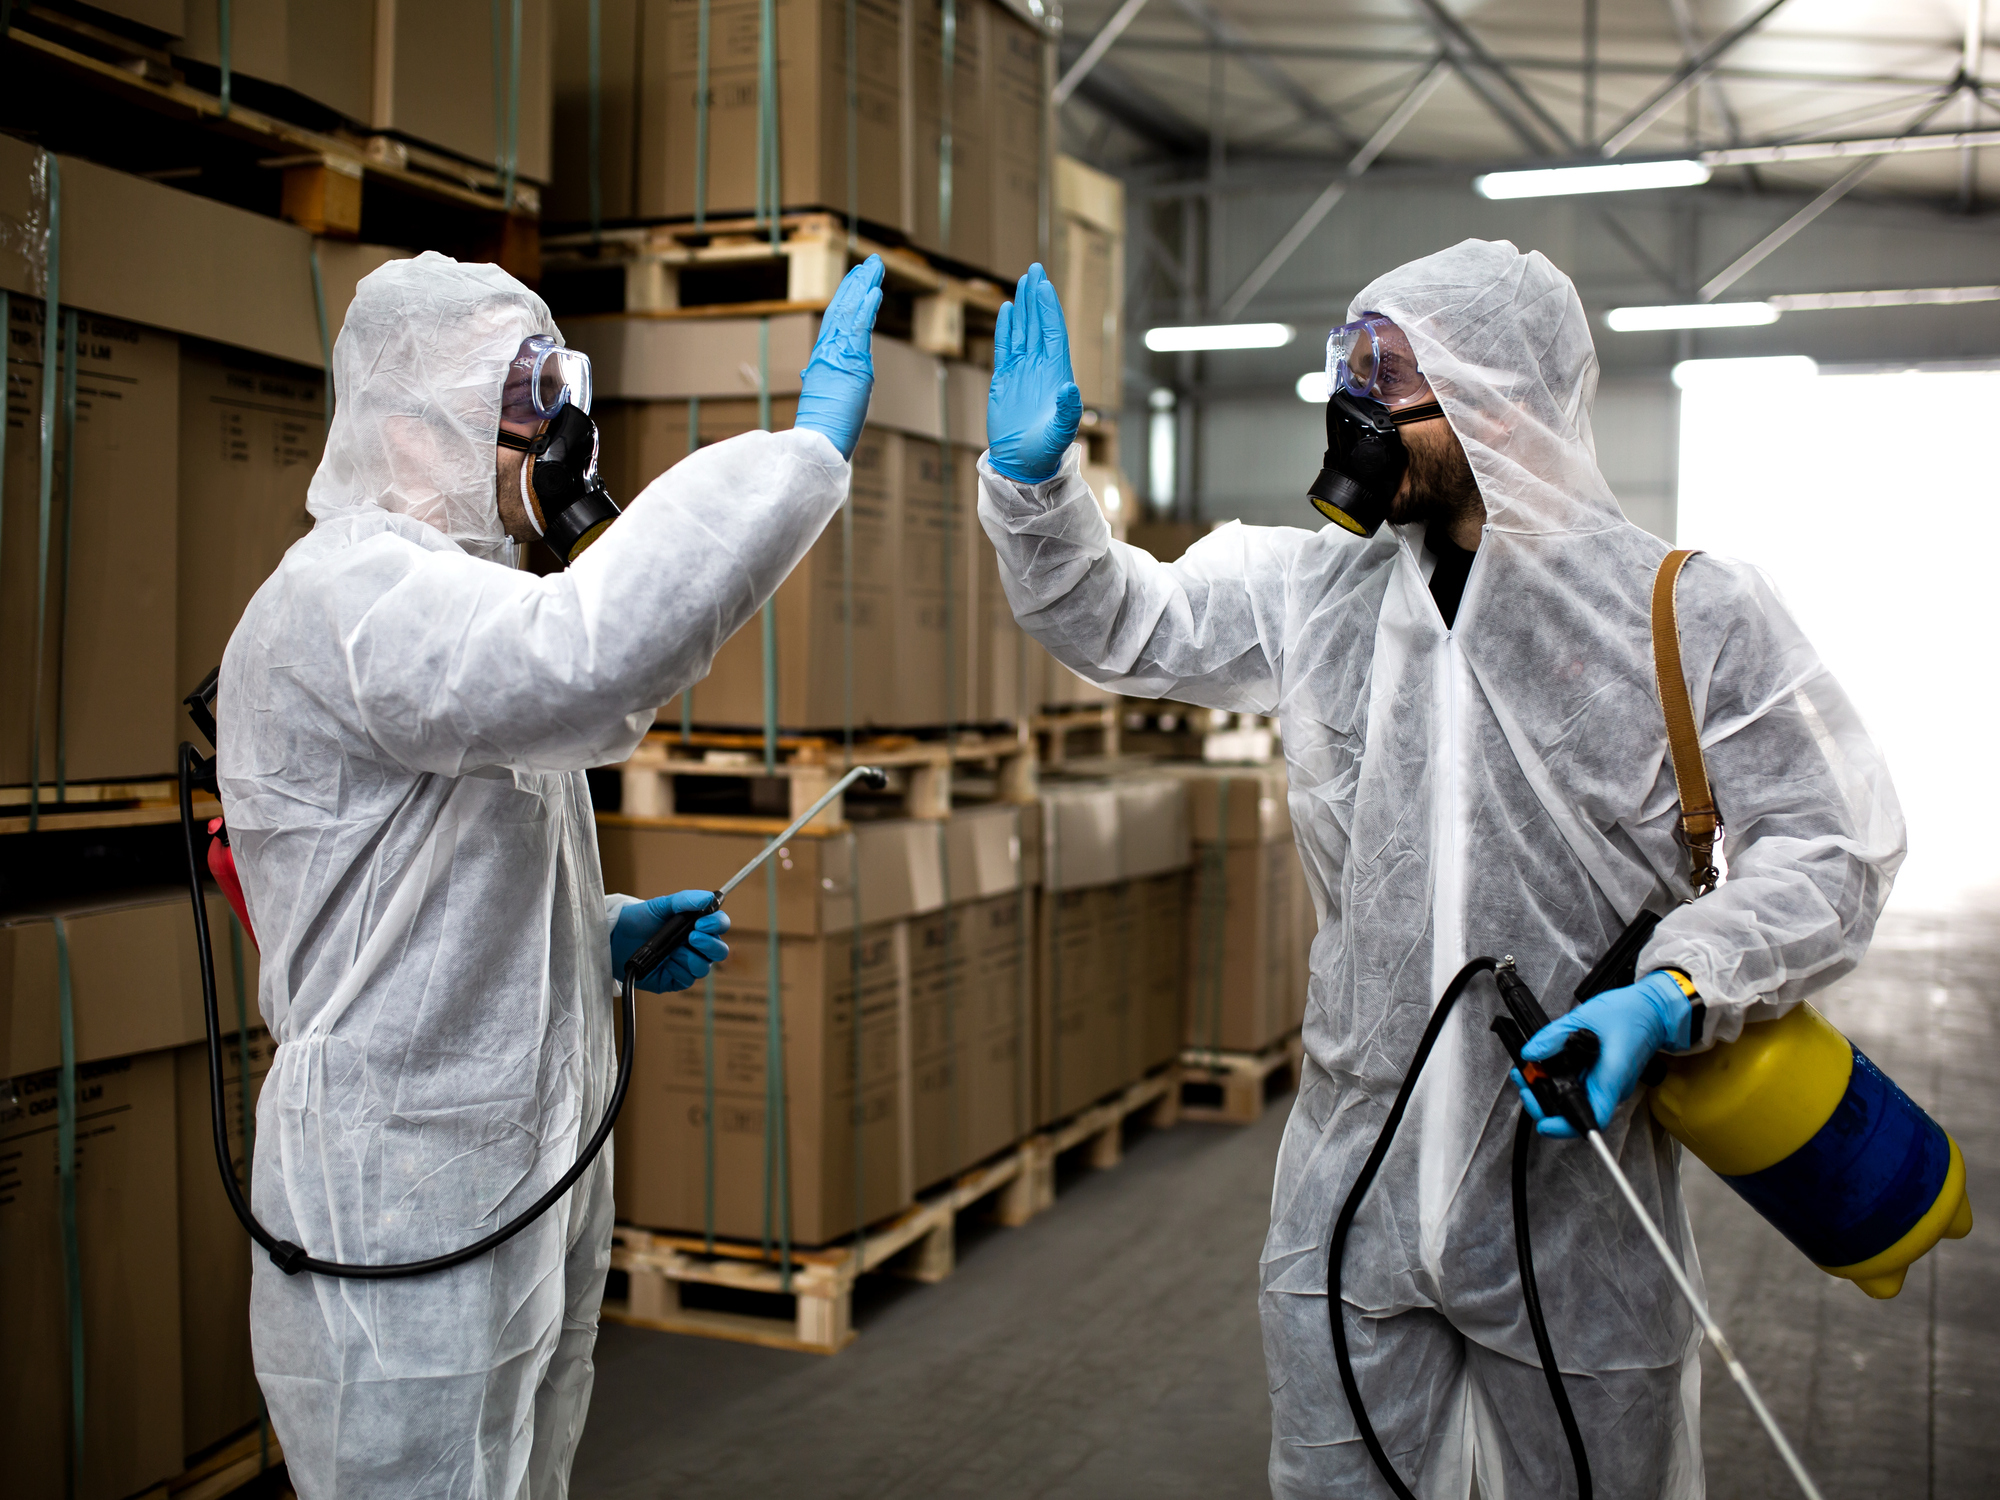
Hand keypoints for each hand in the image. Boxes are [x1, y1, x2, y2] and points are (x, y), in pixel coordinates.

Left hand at [610, 891, 730, 993]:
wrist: (615, 939)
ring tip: (672, 951)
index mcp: (697, 925)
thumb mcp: (660, 905)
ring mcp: (686, 964)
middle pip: (720, 951)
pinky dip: (678, 971)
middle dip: (710, 944)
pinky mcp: (675, 980)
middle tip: (691, 936)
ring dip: (691, 958)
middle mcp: (696, 946)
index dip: (717, 924)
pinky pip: (687, 980)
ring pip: (704, 967)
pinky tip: (665, 963)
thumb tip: (707, 898)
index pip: (720, 925)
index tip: (702, 922)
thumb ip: (685, 900)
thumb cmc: (639, 920)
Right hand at [795, 254, 884, 459]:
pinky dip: (866, 309)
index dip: (848, 297)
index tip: (858, 279)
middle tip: (872, 262)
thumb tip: (809, 374)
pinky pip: (859, 330)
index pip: (838, 320)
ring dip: (864, 287)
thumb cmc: (824, 427)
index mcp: (824, 358)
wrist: (818, 442)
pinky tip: (875, 291)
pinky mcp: (849, 363)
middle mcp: (829, 351)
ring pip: (851, 312)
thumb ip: (822, 380)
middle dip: (858, 283)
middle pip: (844, 308)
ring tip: (875, 266)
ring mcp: (838, 355)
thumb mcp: (825, 398)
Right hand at [987, 262, 1081, 481]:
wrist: (1022, 464)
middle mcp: (1041, 368)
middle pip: (1039, 324)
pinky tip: (1008, 309)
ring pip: (1023, 331)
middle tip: (1036, 268)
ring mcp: (1022, 372)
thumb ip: (1068, 412)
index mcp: (1057, 374)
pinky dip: (1006, 328)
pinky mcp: (1004, 379)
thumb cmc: (1045, 451)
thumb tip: (1069, 388)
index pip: (1053, 333)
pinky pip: (1005, 347)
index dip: (1049, 309)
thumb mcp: (1061, 433)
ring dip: (1025, 306)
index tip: (1045, 285)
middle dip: (1038, 297)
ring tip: (1025, 280)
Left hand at [1512, 971, 1691, 1137]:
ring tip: (1529, 1071)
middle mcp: (1612, 1089)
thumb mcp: (1585, 1017)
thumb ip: (1555, 1036)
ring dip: (1549, 1091)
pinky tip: (1544, 1066)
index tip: (1544, 1123)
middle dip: (1545, 1104)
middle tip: (1526, 1082)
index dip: (1566, 1127)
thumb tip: (1530, 1053)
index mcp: (1612, 1078)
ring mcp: (1609, 1086)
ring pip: (1575, 1101)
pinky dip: (1559, 1081)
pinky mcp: (1604, 1079)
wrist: (1652, 1010)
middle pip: (1577, 1113)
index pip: (1593, 1118)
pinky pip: (1579, 1088)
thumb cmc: (1628, 1013)